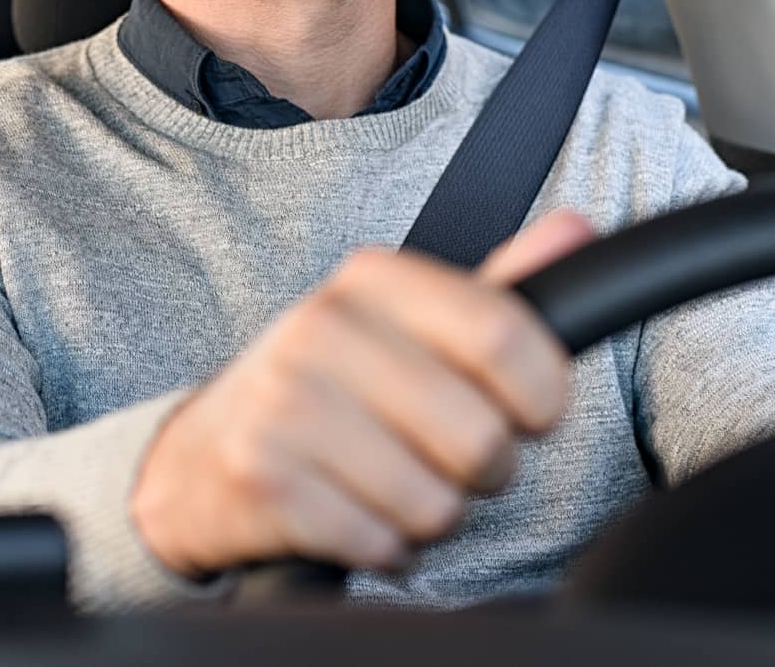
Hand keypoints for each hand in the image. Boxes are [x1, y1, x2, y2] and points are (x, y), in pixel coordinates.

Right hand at [130, 209, 595, 577]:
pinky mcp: (262, 476)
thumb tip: (575, 228)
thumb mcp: (407, 327)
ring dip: (426, 515)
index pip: (506, 333)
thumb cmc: (330, 389)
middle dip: (479, 471)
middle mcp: (321, 326)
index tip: (527, 412)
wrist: (199, 457)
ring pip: (436, 503)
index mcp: (371, 278)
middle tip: (435, 454)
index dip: (542, 396)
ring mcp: (285, 400)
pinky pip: (382, 544)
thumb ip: (497, 290)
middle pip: (481, 437)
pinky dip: (380, 547)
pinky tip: (347, 512)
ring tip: (383, 483)